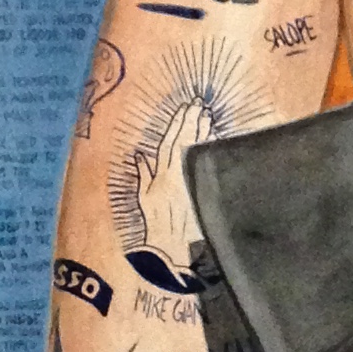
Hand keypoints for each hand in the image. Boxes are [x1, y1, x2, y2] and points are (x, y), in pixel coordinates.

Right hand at [131, 95, 208, 266]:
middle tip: (200, 104)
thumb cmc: (156, 224)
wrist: (168, 248)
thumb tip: (139, 156)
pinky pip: (200, 166)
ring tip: (207, 114)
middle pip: (181, 143)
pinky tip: (213, 137)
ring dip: (199, 131)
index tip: (185, 108)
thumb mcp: (144, 198)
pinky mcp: (196, 192)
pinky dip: (205, 150)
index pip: (168, 144)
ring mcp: (185, 183)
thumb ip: (143, 175)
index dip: (177, 124)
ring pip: (191, 152)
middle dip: (189, 122)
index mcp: (159, 176)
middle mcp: (171, 176)